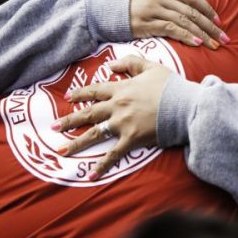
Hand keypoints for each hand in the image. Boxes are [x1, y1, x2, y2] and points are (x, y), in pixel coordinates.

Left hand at [52, 55, 170, 179]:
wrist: (184, 105)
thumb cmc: (170, 86)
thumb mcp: (151, 67)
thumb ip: (131, 63)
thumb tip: (111, 65)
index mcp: (121, 88)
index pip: (95, 90)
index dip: (80, 94)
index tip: (69, 97)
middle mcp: (117, 106)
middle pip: (88, 113)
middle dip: (68, 120)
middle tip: (52, 126)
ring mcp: (122, 124)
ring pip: (94, 134)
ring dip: (76, 143)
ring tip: (61, 150)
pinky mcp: (132, 139)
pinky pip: (113, 154)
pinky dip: (102, 165)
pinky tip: (90, 174)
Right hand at [130, 0, 229, 48]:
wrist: (97, 8)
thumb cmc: (120, 0)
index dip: (208, 10)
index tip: (218, 21)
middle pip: (193, 11)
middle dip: (211, 26)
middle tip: (224, 38)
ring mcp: (154, 9)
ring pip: (186, 21)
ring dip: (204, 34)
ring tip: (215, 45)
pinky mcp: (146, 23)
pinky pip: (172, 29)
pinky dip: (187, 36)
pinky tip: (198, 43)